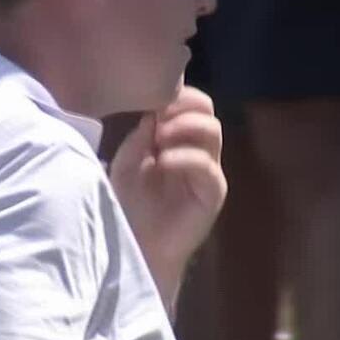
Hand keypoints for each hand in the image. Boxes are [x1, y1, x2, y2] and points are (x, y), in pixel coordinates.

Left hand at [108, 85, 226, 284]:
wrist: (137, 244)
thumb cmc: (130, 203)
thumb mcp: (126, 163)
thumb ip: (140, 136)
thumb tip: (154, 111)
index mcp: (178, 138)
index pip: (191, 103)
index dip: (175, 96)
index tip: (151, 104)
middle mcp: (198, 149)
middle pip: (206, 110)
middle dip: (182, 106)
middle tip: (159, 119)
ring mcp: (208, 170)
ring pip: (212, 130)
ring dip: (183, 127)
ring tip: (159, 140)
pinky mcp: (213, 192)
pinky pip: (207, 165)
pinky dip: (184, 157)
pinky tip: (163, 162)